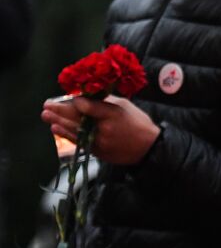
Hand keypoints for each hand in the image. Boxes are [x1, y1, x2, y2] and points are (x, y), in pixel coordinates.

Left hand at [43, 94, 159, 164]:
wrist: (147, 148)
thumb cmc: (138, 123)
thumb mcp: (126, 107)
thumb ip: (106, 102)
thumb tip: (88, 96)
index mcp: (113, 114)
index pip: (90, 107)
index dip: (76, 102)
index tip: (67, 97)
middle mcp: (104, 128)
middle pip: (77, 118)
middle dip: (60, 111)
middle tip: (47, 105)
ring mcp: (98, 141)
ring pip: (74, 130)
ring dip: (58, 122)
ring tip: (46, 115)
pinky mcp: (96, 151)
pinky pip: (78, 141)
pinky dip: (66, 134)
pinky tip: (56, 128)